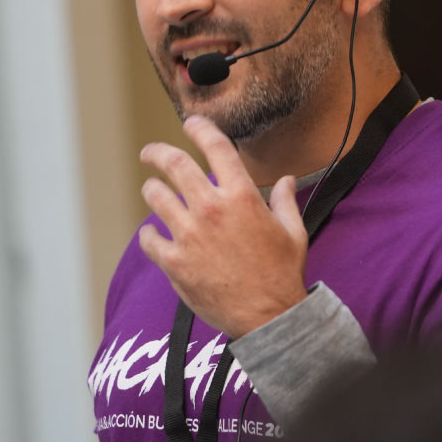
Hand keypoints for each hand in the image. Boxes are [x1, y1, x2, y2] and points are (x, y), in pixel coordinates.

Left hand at [138, 115, 308, 337]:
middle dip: (157, 152)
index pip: (215, 147)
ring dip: (152, 189)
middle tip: (149, 152)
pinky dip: (148, 233)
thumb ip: (286, 201)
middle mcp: (212, 209)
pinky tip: (152, 234)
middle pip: (174, 164)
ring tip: (152, 190)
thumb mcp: (293, 232)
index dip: (199, 128)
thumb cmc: (282, 274)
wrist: (268, 317)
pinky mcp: (174, 262)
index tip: (190, 124)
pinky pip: (149, 239)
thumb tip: (287, 180)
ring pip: (155, 196)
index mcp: (242, 197)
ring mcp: (189, 235)